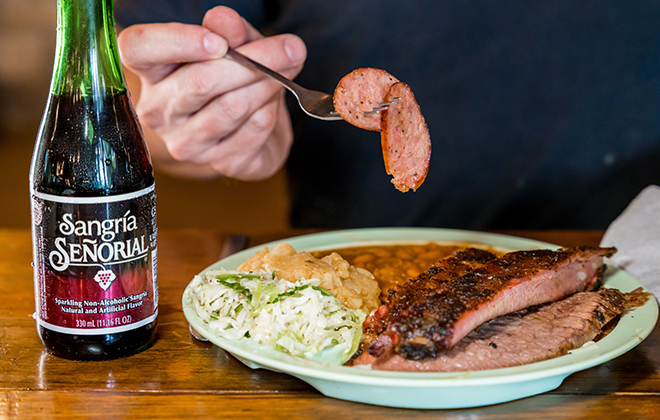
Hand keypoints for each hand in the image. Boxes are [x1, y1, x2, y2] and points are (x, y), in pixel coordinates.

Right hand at [117, 6, 306, 179]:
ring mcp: (187, 143)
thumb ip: (229, 31)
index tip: (218, 41)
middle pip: (199, 82)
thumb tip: (224, 20)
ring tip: (288, 68)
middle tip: (289, 48)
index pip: (139, 49)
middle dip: (252, 60)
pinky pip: (253, 128)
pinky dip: (272, 108)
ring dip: (267, 84)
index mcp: (151, 71)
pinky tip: (274, 100)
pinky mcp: (219, 162)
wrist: (253, 132)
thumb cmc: (233, 80)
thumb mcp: (233, 45)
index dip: (178, 42)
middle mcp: (159, 111)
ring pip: (231, 108)